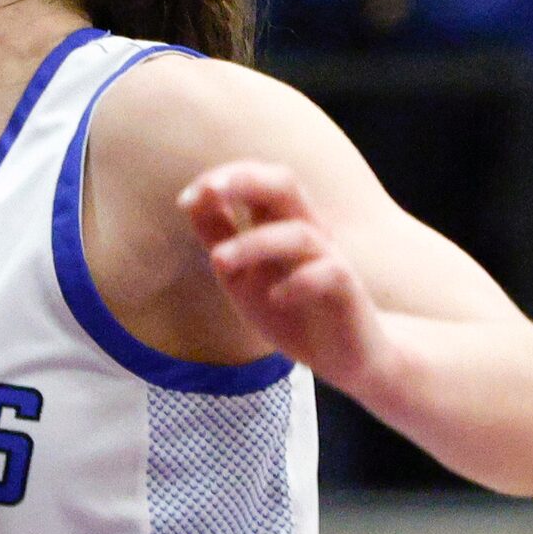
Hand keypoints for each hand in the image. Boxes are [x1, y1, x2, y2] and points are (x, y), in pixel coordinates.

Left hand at [179, 161, 390, 394]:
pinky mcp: (347, 290)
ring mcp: (329, 258)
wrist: (342, 354)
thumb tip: (191, 202)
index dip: (221, 180)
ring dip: (253, 243)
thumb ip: (219, 239)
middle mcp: (306, 231)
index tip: (185, 200)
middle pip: (284, 184)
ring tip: (218, 261)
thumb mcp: (239, 274)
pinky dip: (300, 282)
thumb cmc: (289, 305)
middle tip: (210, 191)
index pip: (255, 181)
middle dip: (245, 181)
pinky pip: (329, 273)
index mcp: (279, 222)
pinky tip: (275, 298)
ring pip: (299, 232)